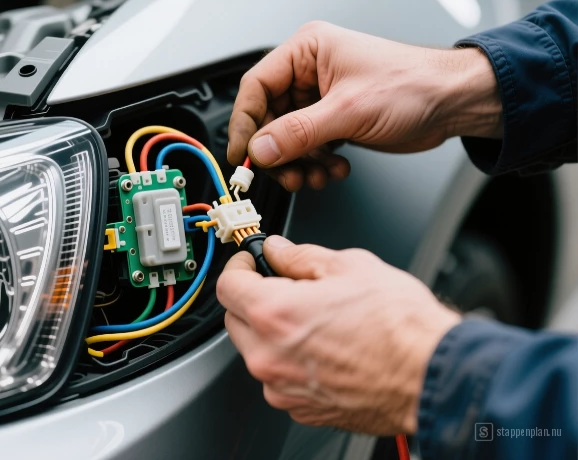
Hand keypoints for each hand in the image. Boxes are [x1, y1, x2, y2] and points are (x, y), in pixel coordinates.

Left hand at [216, 236, 460, 434]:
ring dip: (272, 332)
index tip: (251, 260)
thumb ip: (302, 257)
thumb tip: (280, 251)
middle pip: (236, 319)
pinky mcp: (301, 409)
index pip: (227, 285)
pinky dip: (291, 361)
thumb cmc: (401, 327)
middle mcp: (269, 356)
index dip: (239, 266)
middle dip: (253, 299)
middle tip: (284, 285)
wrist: (432, 377)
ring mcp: (282, 388)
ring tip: (315, 319)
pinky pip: (279, 378)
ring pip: (257, 351)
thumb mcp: (351, 266)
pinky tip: (325, 347)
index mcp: (274, 314)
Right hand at [227, 21, 501, 190]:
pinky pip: (307, 148)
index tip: (241, 155)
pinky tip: (333, 168)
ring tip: (315, 174)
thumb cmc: (415, 84)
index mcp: (307, 51)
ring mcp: (320, 98)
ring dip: (298, 163)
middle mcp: (309, 73)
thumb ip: (299, 132)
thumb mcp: (349, 110)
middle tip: (284, 173)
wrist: (453, 103)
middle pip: (268, 118)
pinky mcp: (332, 120)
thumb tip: (261, 148)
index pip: (256, 87)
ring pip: (286, 138)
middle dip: (277, 152)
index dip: (244, 123)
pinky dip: (315, 164)